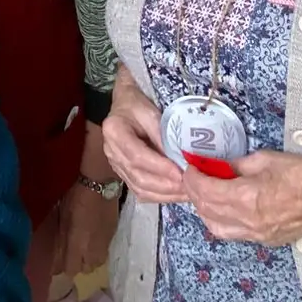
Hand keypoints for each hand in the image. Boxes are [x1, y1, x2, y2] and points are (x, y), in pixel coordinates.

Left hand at [57, 184, 119, 276]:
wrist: (100, 186)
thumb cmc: (76, 200)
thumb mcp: (62, 220)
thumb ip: (61, 242)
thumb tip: (55, 261)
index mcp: (77, 246)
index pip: (71, 271)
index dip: (63, 268)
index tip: (58, 262)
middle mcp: (92, 251)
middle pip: (85, 270)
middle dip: (77, 265)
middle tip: (71, 253)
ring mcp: (105, 245)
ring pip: (97, 263)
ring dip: (89, 260)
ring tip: (84, 248)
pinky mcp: (113, 237)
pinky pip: (104, 252)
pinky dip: (97, 250)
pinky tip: (93, 239)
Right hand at [102, 68, 183, 205]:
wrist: (123, 105)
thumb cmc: (137, 105)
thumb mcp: (152, 112)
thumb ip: (162, 134)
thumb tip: (179, 158)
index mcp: (115, 131)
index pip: (137, 155)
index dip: (159, 167)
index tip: (180, 173)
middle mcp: (111, 152)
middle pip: (138, 176)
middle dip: (166, 185)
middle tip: (190, 187)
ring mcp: (116, 166)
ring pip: (140, 188)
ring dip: (165, 194)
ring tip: (188, 193)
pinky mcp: (124, 174)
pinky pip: (140, 191)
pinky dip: (160, 196)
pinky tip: (177, 194)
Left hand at [181, 151, 301, 245]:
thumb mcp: (267, 160)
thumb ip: (237, 165)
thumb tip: (218, 166)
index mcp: (247, 198)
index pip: (204, 190)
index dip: (192, 177)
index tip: (190, 166)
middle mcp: (249, 221)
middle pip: (206, 210)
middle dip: (194, 192)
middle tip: (194, 176)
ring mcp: (257, 234)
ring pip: (216, 227)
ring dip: (205, 210)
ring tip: (206, 192)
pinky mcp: (266, 240)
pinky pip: (234, 234)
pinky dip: (222, 220)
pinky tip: (225, 207)